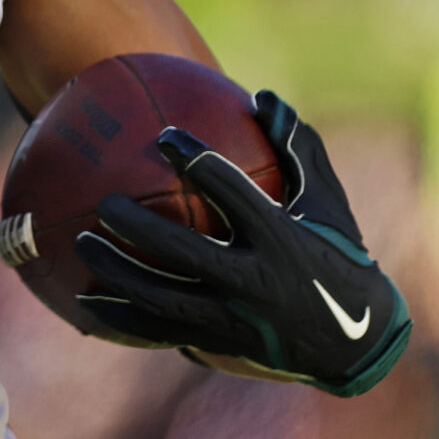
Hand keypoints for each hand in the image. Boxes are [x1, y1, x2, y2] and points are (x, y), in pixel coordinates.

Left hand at [76, 91, 410, 395]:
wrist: (357, 342)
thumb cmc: (337, 255)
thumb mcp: (329, 203)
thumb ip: (299, 149)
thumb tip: (265, 96)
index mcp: (281, 238)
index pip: (233, 192)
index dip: (197, 161)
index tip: (164, 137)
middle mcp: (255, 280)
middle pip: (184, 251)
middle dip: (140, 228)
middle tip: (104, 203)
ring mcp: (233, 317)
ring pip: (161, 296)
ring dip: (117, 271)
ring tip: (81, 243)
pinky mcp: (217, 343)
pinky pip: (158, 330)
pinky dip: (118, 316)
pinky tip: (81, 300)